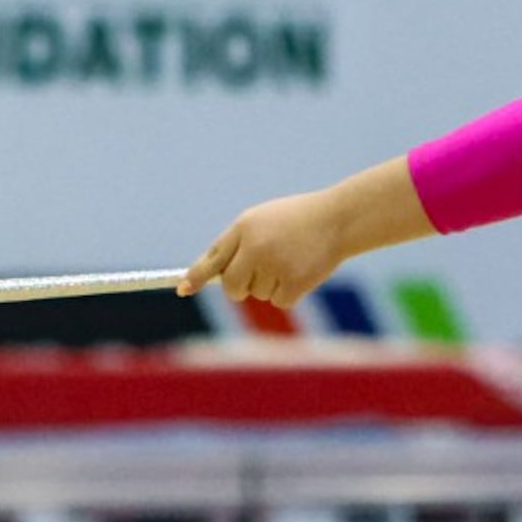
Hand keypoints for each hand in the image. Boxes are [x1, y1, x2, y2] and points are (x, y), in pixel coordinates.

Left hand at [180, 190, 345, 308]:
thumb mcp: (260, 222)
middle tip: (261, 269)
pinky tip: (301, 272)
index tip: (183, 289)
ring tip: (290, 259)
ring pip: (257, 295)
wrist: (338, 219)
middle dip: (241, 285)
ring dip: (270, 285)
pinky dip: (289, 292)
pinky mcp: (295, 283)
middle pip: (232, 286)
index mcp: (244, 230)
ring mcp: (276, 267)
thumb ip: (235, 246)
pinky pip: (279, 302)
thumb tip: (210, 276)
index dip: (195, 276)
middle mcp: (256, 249)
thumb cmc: (295, 220)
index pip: (213, 259)